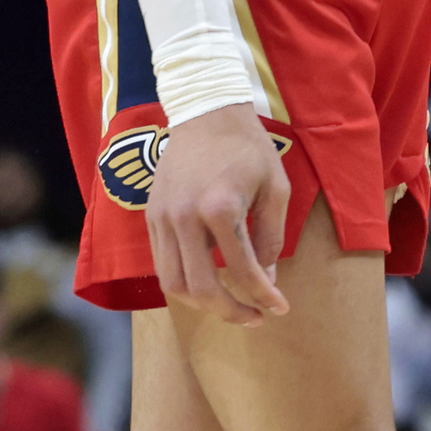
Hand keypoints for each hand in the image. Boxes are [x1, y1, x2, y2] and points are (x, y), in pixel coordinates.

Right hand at [147, 102, 290, 322]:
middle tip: (254, 319)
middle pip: (200, 288)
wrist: (205, 112)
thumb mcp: (275, 189)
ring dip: (203, 304)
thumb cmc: (248, 147)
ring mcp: (162, 218)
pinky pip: (162, 263)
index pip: (242, 270)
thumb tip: (265, 280)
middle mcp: (185, 217)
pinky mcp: (151, 216)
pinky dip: (184, 282)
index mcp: (220, 208)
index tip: (280, 309)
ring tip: (231, 305)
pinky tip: (208, 281)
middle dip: (230, 311)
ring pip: (173, 283)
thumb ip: (270, 238)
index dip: (264, 296)